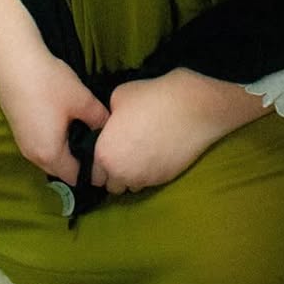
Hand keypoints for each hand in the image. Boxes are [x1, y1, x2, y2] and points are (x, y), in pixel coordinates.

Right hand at [0, 47, 109, 185]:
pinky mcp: (18, 129)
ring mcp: (23, 143)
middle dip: (79, 160)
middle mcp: (33, 156)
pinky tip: (63, 119)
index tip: (107, 158)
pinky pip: (40, 144)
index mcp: (50, 155)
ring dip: (65, 149)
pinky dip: (53, 139)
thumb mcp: (82, 100)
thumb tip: (108, 126)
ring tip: (82, 129)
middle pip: (61, 169)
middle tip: (98, 143)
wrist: (14, 63)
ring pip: (49, 156)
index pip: (75, 176)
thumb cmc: (50, 84)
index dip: (93, 171)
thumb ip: (99, 118)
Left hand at [91, 69, 266, 194]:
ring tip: (139, 154)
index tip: (106, 150)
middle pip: (110, 185)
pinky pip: (148, 182)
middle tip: (122, 152)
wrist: (190, 107)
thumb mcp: (118, 97)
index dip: (97, 162)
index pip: (92, 173)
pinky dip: (148, 172)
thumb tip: (110, 124)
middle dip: (112, 173)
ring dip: (130, 175)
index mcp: (104, 154)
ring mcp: (144, 179)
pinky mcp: (163, 179)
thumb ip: (107, 118)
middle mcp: (121, 173)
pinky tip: (155, 154)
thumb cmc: (150, 98)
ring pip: (130, 186)